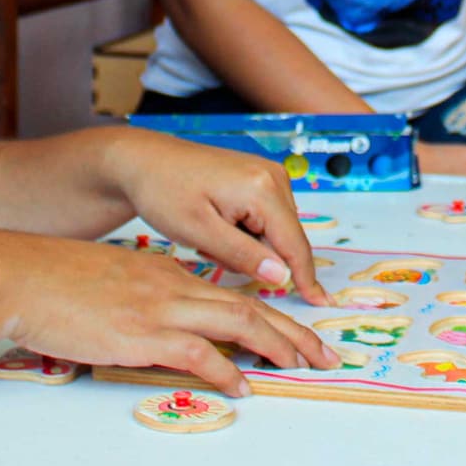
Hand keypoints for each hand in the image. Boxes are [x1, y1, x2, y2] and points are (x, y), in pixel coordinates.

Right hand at [0, 235, 337, 395]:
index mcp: (165, 272)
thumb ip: (140, 296)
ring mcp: (159, 307)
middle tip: (324, 354)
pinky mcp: (141, 332)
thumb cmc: (52, 282)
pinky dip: (226, 368)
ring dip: (277, 345)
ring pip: (238, 321)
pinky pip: (198, 352)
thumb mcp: (109, 281)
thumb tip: (156, 322)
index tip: (295, 333)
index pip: (231, 292)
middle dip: (293, 332)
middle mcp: (172, 285)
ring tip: (303, 366)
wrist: (20, 276)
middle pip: (250, 304)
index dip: (270, 314)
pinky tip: (243, 385)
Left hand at [103, 131, 329, 304]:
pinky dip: (243, 232)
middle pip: (285, 239)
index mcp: (262, 188)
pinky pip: (264, 219)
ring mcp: (268, 175)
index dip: (306, 278)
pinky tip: (215, 224)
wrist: (145, 160)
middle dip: (255, 257)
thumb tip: (281, 275)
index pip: (295, 244)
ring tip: (208, 233)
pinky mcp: (260, 178)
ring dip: (247, 245)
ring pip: (274, 232)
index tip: (320, 305)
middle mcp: (274, 177)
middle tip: (208, 247)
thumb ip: (243, 255)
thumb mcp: (199, 231)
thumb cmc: (165, 191)